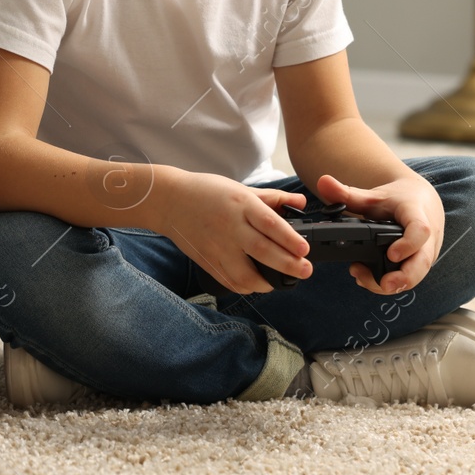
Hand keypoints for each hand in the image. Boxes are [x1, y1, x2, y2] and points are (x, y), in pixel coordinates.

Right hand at [149, 171, 311, 293]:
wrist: (169, 200)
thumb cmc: (206, 191)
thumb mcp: (240, 188)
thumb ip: (272, 198)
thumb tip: (300, 202)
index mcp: (241, 204)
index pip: (270, 223)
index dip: (289, 238)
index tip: (305, 249)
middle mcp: (230, 226)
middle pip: (262, 250)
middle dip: (287, 264)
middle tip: (305, 270)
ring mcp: (217, 246)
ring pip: (244, 272)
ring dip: (265, 282)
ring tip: (278, 282)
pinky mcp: (207, 260)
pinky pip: (228, 280)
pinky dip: (245, 286)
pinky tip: (255, 284)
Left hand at [313, 172, 443, 293]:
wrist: (422, 203)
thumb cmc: (398, 199)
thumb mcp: (375, 195)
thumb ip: (348, 193)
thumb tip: (322, 181)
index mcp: (417, 215)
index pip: (420, 230)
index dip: (408, 244)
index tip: (391, 254)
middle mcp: (427, 238)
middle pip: (423, 261)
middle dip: (405, 277)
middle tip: (384, 285)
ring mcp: (426, 253)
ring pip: (416, 275)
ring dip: (392, 283)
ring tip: (362, 279)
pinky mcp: (421, 264)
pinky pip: (410, 278)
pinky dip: (390, 283)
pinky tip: (367, 281)